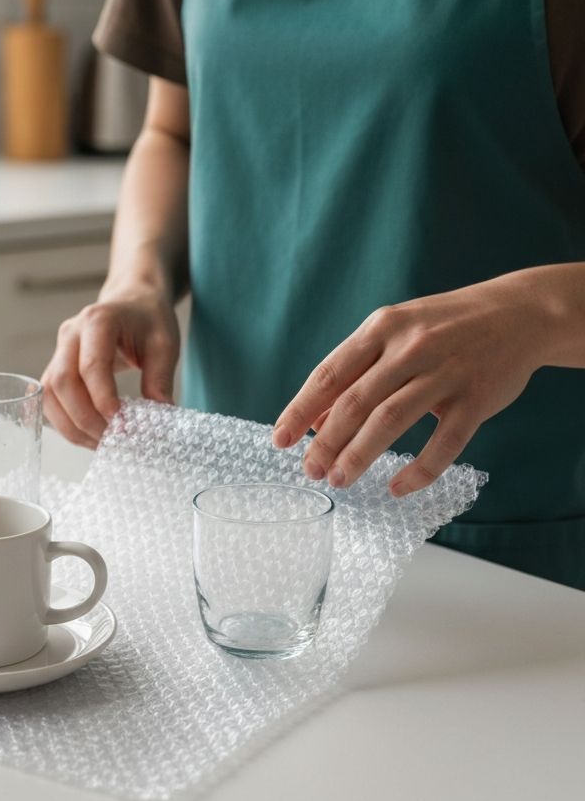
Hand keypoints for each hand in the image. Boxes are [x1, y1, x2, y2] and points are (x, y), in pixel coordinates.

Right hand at [42, 289, 179, 446]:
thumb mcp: (164, 344)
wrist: (132, 300)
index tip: (123, 425)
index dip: (103, 400)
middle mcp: (70, 333)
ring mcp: (59, 350)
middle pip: (62, 383)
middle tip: (114, 439)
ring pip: (49, 395)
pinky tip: (90, 435)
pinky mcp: (56, 367)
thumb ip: (160, 379)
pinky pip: (50, 400)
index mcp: (98, 320)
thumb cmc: (149, 319)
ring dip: (72, 426)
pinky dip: (66, 423)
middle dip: (85, 419)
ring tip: (102, 443)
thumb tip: (157, 419)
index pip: (92, 366)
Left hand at [271, 273, 549, 495]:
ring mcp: (445, 371)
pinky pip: (444, 442)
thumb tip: (313, 421)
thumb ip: (354, 374)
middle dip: (326, 441)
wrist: (521, 312)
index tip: (280, 440)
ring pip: (391, 420)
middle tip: (310, 470)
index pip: (329, 374)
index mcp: (381, 328)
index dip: (301, 410)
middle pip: (355, 401)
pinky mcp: (477, 397)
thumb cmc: (443, 328)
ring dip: (359, 455)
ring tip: (339, 479)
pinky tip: (398, 488)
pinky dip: (419, 470)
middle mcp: (410, 347)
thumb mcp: (393, 336)